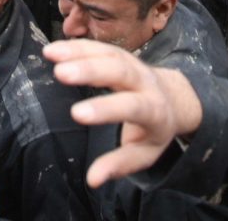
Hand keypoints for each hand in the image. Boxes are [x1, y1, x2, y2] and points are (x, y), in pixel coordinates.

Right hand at [43, 39, 201, 187]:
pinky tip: (53, 50)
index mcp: (154, 109)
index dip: (106, 109)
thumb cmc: (155, 129)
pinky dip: (76, 47)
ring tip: (51, 55)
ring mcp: (133, 64)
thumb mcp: (145, 153)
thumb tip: (93, 180)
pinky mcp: (120, 54)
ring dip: (79, 53)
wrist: (175, 98)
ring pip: (108, 53)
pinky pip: (99, 47)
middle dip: (91, 71)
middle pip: (120, 71)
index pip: (132, 107)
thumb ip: (119, 164)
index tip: (77, 114)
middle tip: (62, 73)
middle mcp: (144, 82)